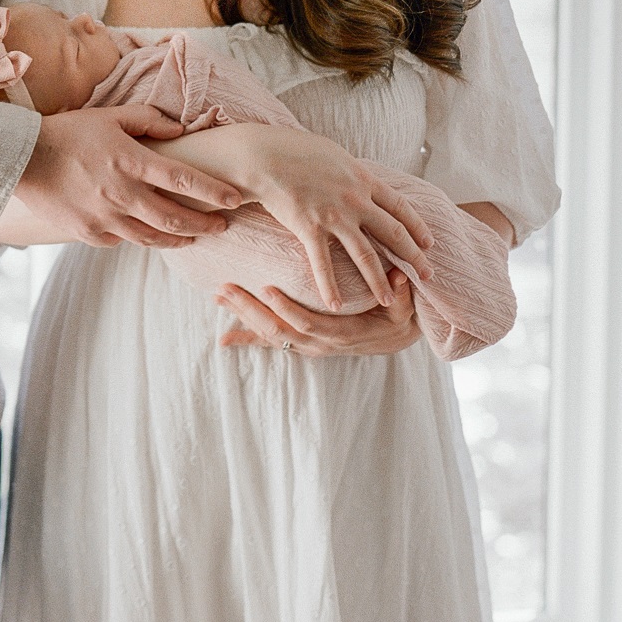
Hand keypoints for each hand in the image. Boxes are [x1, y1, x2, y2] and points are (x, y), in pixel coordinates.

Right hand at [11, 106, 241, 248]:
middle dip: (204, 224)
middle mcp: (120, 194)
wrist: (20, 159)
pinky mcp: (87, 233)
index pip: (183, 179)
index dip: (213, 191)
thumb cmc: (66, 132)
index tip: (234, 199)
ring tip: (192, 237)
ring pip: (152, 237)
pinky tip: (145, 233)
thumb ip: (147, 120)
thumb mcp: (108, 116)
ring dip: (178, 239)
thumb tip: (181, 130)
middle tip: (222, 226)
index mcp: (129, 161)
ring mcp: (104, 218)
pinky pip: (121, 240)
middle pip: (175, 218)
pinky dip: (137, 237)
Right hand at [214, 124, 433, 307]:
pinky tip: (336, 304)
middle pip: (393, 234)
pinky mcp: (309, 227)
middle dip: (413, 257)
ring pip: (365, 254)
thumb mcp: (333, 154)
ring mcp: (334, 215)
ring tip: (389, 301)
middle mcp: (355, 200)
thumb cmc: (292, 148)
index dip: (417, 227)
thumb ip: (349, 171)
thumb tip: (356, 176)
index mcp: (363, 179)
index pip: (401, 208)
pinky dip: (330, 286)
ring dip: (378, 280)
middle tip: (427, 277)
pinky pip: (322, 262)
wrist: (263, 154)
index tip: (429, 244)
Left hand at [217, 271, 420, 355]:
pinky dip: (247, 340)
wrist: (394, 337)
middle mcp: (321, 344)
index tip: (266, 289)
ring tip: (218, 297)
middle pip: (279, 330)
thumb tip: (398, 275)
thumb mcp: (403, 305)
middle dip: (250, 309)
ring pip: (270, 335)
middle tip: (226, 288)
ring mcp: (309, 346)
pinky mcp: (302, 344)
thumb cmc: (397, 315)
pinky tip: (224, 340)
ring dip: (243, 317)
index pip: (308, 324)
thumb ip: (399, 293)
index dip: (287, 309)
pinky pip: (272, 344)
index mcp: (343, 334)